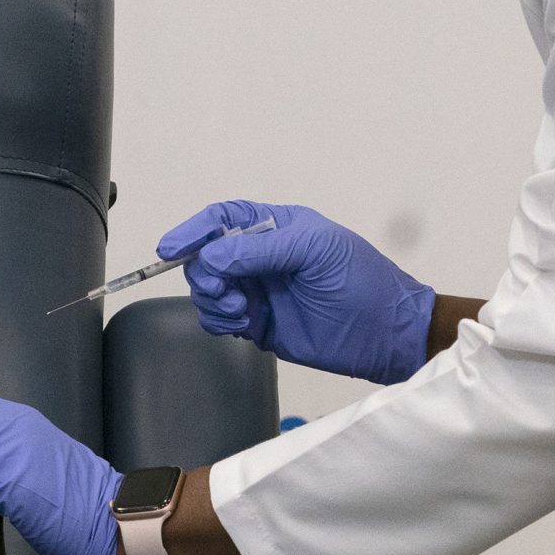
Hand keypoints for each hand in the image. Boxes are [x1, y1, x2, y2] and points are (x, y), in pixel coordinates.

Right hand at [160, 199, 433, 384]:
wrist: (385, 334)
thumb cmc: (360, 281)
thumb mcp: (314, 251)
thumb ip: (260, 250)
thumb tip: (209, 258)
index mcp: (276, 227)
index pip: (222, 220)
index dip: (193, 231)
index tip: (169, 248)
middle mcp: (261, 257)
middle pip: (206, 256)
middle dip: (204, 272)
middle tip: (224, 291)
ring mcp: (258, 291)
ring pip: (208, 289)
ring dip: (212, 299)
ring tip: (240, 311)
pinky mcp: (258, 323)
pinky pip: (219, 319)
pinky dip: (219, 321)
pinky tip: (242, 325)